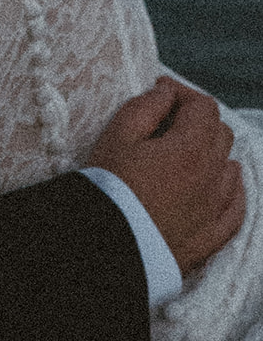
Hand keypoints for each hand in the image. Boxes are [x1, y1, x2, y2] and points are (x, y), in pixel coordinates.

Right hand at [87, 75, 244, 274]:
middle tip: (168, 119)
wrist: (104, 247)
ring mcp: (214, 210)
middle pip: (220, 134)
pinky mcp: (209, 238)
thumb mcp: (118, 136)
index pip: (203, 107)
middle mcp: (212, 179)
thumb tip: (166, 93)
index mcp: (191, 149)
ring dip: (214, 154)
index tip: (159, 92)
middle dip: (198, 119)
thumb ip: (146, 107)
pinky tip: (225, 185)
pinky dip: (232, 192)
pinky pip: (236, 210)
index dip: (182, 93)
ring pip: (230, 169)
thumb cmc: (108, 188)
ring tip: (188, 152)